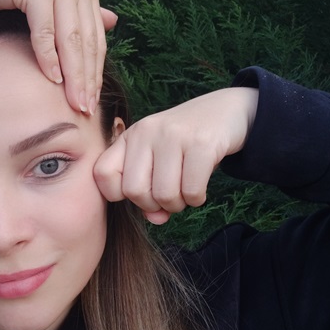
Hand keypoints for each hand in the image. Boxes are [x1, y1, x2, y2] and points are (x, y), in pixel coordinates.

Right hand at [0, 0, 116, 115]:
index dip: (95, 74)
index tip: (93, 103)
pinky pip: (45, 31)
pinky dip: (48, 57)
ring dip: (73, 74)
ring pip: (70, 38)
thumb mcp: (49, 8)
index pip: (95, 39)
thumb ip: (79, 16)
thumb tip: (114, 22)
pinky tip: (51, 79)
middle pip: (86, 41)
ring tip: (74, 102)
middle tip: (86, 109)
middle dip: (86, 80)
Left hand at [94, 87, 258, 223]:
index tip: (141, 191)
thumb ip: (149, 193)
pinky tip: (201, 189)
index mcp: (130, 136)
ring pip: (164, 195)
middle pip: (134, 191)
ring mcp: (173, 135)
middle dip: (153, 204)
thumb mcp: (160, 161)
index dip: (119, 194)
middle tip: (169, 196)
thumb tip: (155, 219)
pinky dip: (197, 199)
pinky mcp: (201, 143)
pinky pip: (191, 191)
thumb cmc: (186, 144)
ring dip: (178, 204)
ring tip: (186, 191)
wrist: (227, 110)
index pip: (102, 174)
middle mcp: (146, 132)